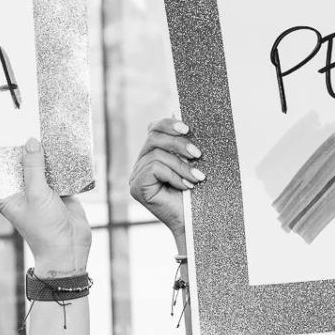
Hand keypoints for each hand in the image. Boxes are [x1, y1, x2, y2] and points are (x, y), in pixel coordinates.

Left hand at [0, 138, 90, 276]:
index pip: (3, 168)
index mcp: (8, 194)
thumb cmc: (44, 229)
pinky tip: (63, 146)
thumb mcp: (36, 194)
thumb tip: (31, 142)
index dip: (6, 151)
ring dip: (47, 155)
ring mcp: (41, 191)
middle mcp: (23, 191)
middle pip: (24, 164)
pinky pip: (59, 172)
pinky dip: (62, 163)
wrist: (69, 250)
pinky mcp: (59, 192)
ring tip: (47, 131)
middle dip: (29, 150)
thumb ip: (34, 167)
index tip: (8, 129)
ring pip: (43, 167)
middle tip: (29, 124)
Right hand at [128, 118, 200, 251]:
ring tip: (198, 178)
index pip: (154, 128)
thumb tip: (181, 110)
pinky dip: (173, 175)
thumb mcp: (194, 163)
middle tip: (199, 154)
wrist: (196, 223)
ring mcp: (136, 176)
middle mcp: (141, 163)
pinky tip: (186, 187)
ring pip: (156, 154)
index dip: (168, 123)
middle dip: (178, 143)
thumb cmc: (197, 194)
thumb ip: (186, 142)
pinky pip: (153, 168)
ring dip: (181, 165)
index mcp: (153, 153)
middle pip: (153, 137)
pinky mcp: (136, 188)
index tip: (188, 127)